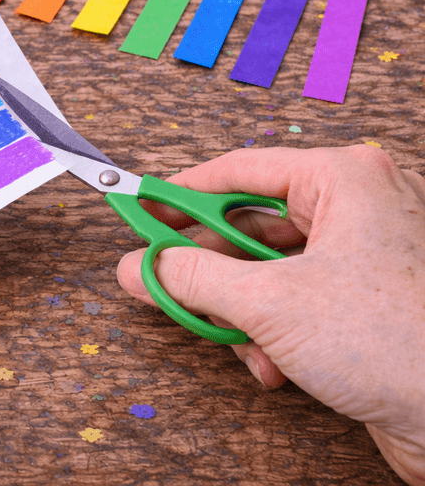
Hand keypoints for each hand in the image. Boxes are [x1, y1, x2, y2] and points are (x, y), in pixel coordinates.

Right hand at [116, 145, 424, 484]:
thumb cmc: (399, 344)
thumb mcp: (268, 303)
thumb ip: (191, 278)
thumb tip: (141, 266)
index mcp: (344, 179)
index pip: (238, 171)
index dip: (179, 195)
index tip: (139, 211)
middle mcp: (360, 206)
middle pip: (249, 223)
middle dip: (211, 269)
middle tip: (165, 282)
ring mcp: (368, 253)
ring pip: (269, 268)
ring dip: (242, 312)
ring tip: (238, 341)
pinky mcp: (369, 299)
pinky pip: (297, 298)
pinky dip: (273, 331)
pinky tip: (274, 365)